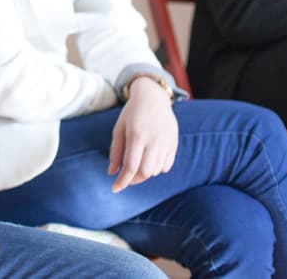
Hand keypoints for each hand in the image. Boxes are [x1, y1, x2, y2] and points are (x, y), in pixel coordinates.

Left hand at [108, 77, 177, 191]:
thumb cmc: (132, 113)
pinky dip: (157, 169)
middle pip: (145, 172)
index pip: (130, 166)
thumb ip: (115, 151)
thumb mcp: (119, 128)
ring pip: (156, 171)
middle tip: (126, 177)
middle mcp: (154, 140)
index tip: (114, 189)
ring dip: (145, 173)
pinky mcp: (174, 144)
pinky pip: (167, 166)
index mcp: (137, 135)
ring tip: (137, 164)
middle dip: (134, 179)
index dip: (122, 181)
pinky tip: (149, 160)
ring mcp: (167, 142)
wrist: (154, 97)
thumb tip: (111, 173)